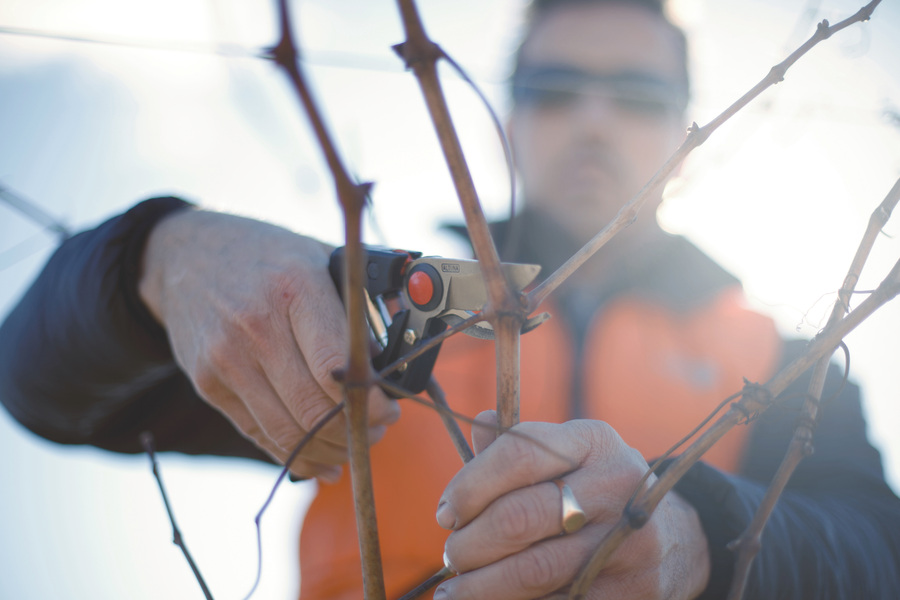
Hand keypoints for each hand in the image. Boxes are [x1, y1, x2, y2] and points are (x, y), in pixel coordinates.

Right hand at [138, 208, 399, 480]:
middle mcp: (256, 326)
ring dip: (329, 449)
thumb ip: (357, 307)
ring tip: (352, 445)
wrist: (185, 254)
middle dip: (355, 431)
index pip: (338, 366)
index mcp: (295, 288)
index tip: (389, 410)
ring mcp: (226, 359)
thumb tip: (391, 360)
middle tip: (376, 431)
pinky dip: (295, 455)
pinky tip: (320, 459)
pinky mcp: (207, 383)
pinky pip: (258, 434)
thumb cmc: (267, 257)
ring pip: (288, 431)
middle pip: (315, 407)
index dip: (370, 401)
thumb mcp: (319, 260)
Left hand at [435, 411, 709, 598]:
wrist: (672, 537)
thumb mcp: (565, 455)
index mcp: (593, 440)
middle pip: (519, 517)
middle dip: (470, 543)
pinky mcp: (633, 591)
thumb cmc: (594, 491)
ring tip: (456, 590)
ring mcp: (629, 541)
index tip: (446, 512)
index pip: (517, 454)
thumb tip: (478, 422)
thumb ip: (517, 444)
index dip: (470, 487)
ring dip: (482, 585)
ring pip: (534, 570)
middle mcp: (616, 484)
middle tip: (452, 555)